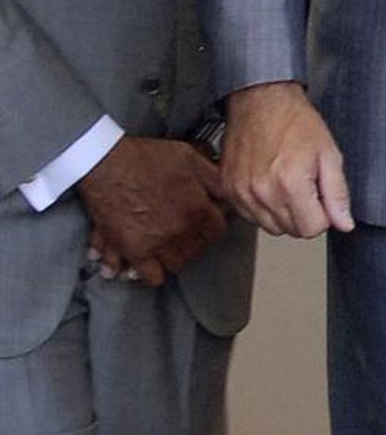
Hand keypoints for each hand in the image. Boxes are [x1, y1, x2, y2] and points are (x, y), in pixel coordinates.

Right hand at [79, 137, 227, 287]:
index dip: (210, 226)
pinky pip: (151, 276)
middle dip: (191, 242)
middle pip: (196, 251)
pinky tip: (144, 265)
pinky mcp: (134, 251)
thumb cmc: (146, 157)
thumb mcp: (190, 159)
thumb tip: (229, 197)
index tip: (203, 224)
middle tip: (180, 233)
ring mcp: (159, 244)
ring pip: (176, 265)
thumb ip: (214, 179)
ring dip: (171, 257)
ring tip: (163, 247)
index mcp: (198, 210)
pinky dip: (149, 273)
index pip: (217, 232)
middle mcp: (182, 232)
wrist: (107, 163)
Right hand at [223, 81, 353, 238]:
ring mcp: (241, 192)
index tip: (320, 196)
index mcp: (289, 183)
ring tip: (286, 182)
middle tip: (304, 184)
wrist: (261, 100)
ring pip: (270, 227)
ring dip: (283, 212)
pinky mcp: (229, 189)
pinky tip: (269, 183)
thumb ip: (338, 194)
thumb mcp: (329, 154)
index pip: (311, 230)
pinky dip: (262, 206)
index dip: (322, 215)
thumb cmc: (294, 121)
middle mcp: (261, 191)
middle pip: (291, 230)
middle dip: (304, 213)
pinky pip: (250, 216)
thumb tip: (344, 223)